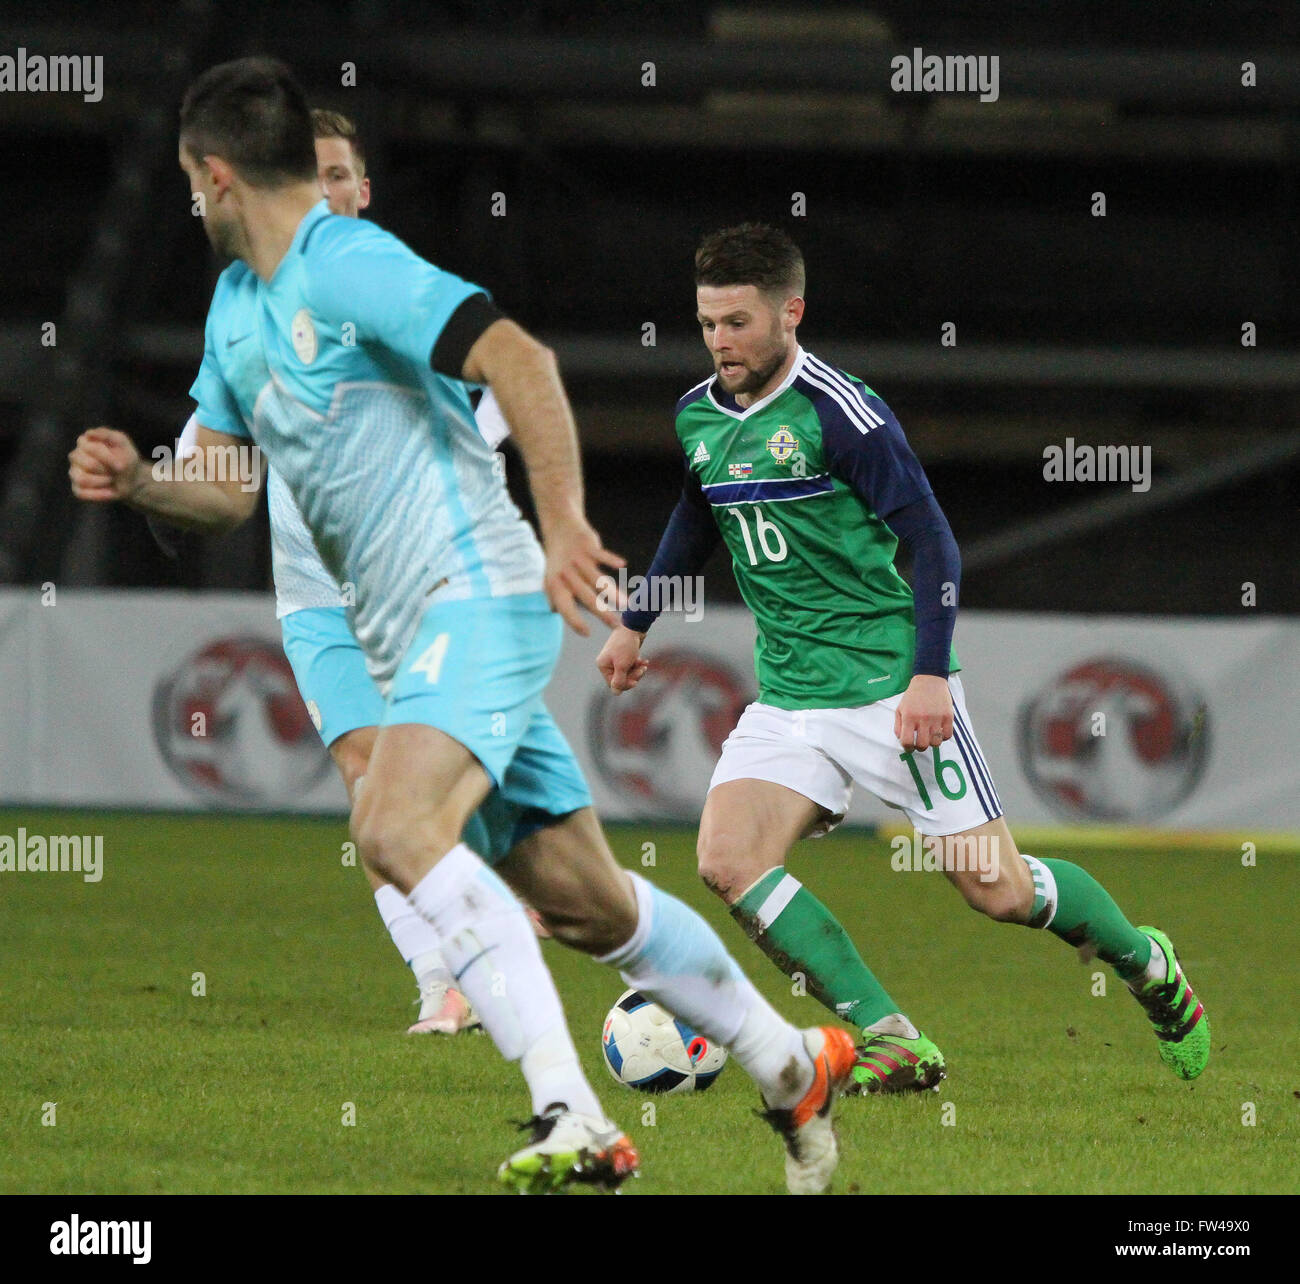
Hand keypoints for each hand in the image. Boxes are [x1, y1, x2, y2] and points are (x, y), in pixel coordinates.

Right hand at [69, 428, 143, 502]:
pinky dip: (99, 494)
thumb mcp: (122, 442)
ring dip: (103, 482)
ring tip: (111, 480)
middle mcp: (76, 456)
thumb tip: (88, 434)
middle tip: (116, 471)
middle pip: (88, 464)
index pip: (90, 449)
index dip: (108, 458)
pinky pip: (81, 493)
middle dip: (107, 470)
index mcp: (84, 442)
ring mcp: (74, 472)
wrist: (132, 478)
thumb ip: (107, 434)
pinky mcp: (77, 488)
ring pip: (82, 479)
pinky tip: (110, 492)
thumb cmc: (125, 457)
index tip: (121, 465)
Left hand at [541, 513, 625, 635]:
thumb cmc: (558, 558)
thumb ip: (554, 596)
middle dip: (603, 613)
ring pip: (598, 580)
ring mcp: (578, 560)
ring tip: (626, 604)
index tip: (587, 633)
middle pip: (587, 598)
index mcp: (556, 585)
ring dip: (614, 593)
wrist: (559, 527)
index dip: (574, 621)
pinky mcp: (588, 546)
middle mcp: (566, 574)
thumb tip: (555, 611)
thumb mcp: (550, 577)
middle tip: (616, 626)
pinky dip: (611, 559)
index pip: (565, 608)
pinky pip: (601, 554)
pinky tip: (622, 566)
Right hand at [597, 625, 649, 692]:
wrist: (634, 626)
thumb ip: (619, 680)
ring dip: (637, 670)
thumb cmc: (626, 645)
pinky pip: (631, 665)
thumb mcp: (622, 665)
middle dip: (633, 676)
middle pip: (621, 679)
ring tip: (644, 665)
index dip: (625, 684)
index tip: (636, 681)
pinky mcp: (624, 655)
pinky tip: (644, 661)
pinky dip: (638, 664)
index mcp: (603, 665)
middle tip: (642, 670)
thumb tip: (616, 693)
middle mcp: (607, 663)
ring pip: (628, 672)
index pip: (613, 684)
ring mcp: (616, 659)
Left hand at [894, 674, 953, 751]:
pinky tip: (939, 731)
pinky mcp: (948, 716)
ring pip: (936, 742)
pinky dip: (943, 737)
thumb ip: (898, 726)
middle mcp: (923, 718)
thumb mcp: (900, 709)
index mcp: (909, 717)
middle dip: (920, 748)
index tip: (909, 747)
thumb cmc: (913, 696)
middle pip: (923, 745)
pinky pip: (948, 735)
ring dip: (932, 743)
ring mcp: (937, 718)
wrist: (929, 680)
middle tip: (920, 743)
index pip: (907, 741)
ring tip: (930, 736)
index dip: (907, 748)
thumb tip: (902, 740)